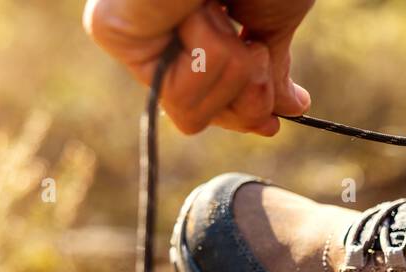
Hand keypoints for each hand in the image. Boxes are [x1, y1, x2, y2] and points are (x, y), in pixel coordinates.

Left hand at [83, 0, 313, 135]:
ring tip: (221, 10)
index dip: (239, 114)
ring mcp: (132, 34)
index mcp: (190, 27)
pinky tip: (198, 10)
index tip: (271, 125)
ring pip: (189, 112)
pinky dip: (205, 53)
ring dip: (226, 64)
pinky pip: (172, 94)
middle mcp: (157, 33)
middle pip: (197, 118)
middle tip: (253, 46)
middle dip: (240, 89)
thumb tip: (293, 107)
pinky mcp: (112, 31)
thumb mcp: (277, 19)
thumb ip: (272, 68)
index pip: (205, 101)